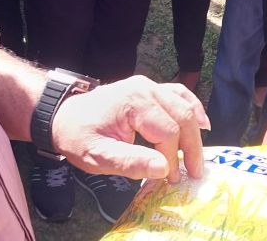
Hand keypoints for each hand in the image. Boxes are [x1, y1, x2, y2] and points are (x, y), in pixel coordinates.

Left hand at [51, 76, 208, 182]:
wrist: (64, 116)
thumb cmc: (79, 136)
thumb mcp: (97, 155)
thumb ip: (130, 162)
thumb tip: (163, 168)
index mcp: (134, 102)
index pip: (167, 132)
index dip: (171, 157)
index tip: (169, 180)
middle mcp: (146, 88)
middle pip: (182, 116)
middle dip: (191, 147)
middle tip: (193, 174)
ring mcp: (149, 86)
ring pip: (185, 106)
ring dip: (194, 132)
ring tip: (197, 158)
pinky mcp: (150, 89)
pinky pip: (179, 96)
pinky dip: (193, 109)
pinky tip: (203, 124)